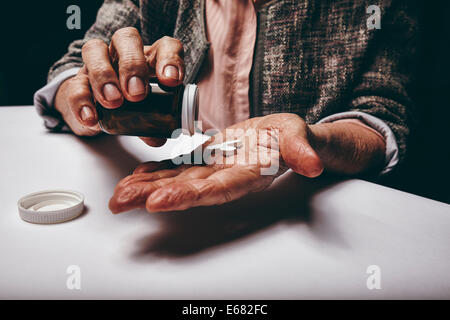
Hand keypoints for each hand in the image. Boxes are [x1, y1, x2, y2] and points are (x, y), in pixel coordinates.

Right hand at [54, 28, 184, 138]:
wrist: (96, 109)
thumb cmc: (130, 104)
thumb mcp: (147, 112)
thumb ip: (153, 124)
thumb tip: (158, 137)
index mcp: (149, 58)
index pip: (165, 46)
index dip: (170, 59)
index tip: (171, 81)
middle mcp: (123, 54)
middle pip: (126, 38)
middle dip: (132, 65)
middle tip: (137, 93)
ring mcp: (98, 63)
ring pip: (95, 50)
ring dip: (104, 76)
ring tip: (113, 102)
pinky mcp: (78, 80)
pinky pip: (76, 84)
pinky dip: (83, 101)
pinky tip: (92, 118)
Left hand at [109, 113, 323, 212]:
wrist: (280, 137)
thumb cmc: (290, 137)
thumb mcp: (299, 135)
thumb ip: (302, 148)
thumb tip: (312, 163)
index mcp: (247, 175)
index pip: (218, 189)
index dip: (189, 196)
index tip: (159, 202)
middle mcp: (225, 177)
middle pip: (188, 190)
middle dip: (154, 196)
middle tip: (121, 202)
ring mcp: (212, 170)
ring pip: (177, 181)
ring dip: (146, 187)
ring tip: (119, 195)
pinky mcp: (204, 159)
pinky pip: (178, 167)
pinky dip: (156, 172)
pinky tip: (136, 175)